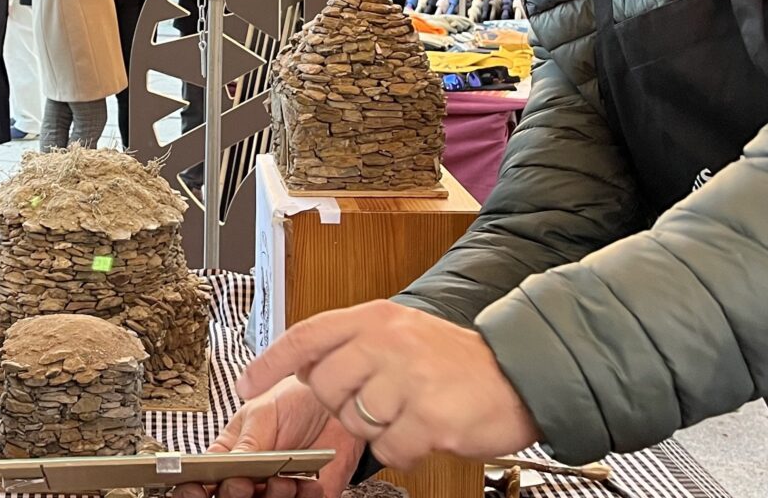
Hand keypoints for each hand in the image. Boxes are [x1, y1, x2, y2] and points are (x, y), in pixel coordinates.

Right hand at [170, 376, 362, 497]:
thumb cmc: (293, 400)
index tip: (196, 487)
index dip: (194, 489)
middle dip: (233, 495)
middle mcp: (250, 478)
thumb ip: (247, 442)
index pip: (203, 480)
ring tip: (284, 480)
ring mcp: (277, 490)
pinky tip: (309, 482)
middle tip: (243, 482)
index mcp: (229, 456)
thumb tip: (228, 469)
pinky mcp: (307, 497)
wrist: (335, 402)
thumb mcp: (263, 413)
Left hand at [239, 301, 540, 469]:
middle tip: (379, 400)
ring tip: (410, 411)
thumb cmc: (459, 360)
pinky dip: (404, 449)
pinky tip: (425, 430)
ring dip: (379, 427)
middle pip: (325, 387)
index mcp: (377, 318)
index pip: (306, 336)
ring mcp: (409, 380)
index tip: (246, 383)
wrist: (522, 375)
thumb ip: (356, 344)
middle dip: (343, 404)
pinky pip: (389, 449)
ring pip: (355, 421)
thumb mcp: (403, 332)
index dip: (269, 361)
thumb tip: (305, 365)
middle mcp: (388, 342)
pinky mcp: (429, 418)